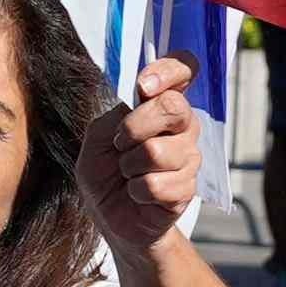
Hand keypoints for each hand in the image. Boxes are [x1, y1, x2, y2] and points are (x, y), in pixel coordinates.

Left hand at [98, 54, 208, 246]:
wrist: (110, 217)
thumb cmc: (105, 173)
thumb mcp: (97, 138)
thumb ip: (115, 115)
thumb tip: (139, 101)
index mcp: (161, 105)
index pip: (184, 69)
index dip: (169, 70)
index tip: (144, 86)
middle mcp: (182, 127)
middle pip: (173, 107)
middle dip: (135, 126)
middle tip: (120, 144)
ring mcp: (189, 157)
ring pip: (159, 151)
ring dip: (129, 166)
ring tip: (128, 174)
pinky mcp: (187, 188)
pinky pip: (157, 184)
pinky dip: (136, 191)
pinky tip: (137, 194)